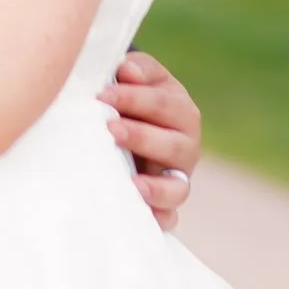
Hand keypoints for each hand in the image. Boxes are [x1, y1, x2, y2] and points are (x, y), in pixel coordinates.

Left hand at [100, 51, 200, 231]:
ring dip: (155, 186)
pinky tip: (139, 214)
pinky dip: (158, 218)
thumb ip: (137, 70)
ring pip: (177, 188)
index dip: (134, 98)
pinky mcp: (166, 205)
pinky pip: (168, 218)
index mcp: (181, 111)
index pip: (163, 104)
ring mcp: (177, 178)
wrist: (131, 126)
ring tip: (132, 183)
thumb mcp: (138, 77)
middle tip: (110, 129)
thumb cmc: (132, 98)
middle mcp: (186, 146)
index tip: (102, 94)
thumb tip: (127, 70)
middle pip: (172, 146)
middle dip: (141, 137)